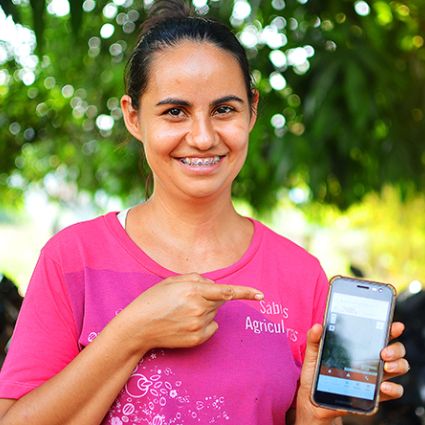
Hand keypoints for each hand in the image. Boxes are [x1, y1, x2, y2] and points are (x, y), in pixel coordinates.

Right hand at [114, 273, 262, 353]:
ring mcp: (199, 325)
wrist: (138, 327)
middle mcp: (200, 308)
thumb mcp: (172, 280)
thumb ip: (197, 278)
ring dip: (205, 310)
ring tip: (182, 311)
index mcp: (194, 290)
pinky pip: (212, 327)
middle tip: (187, 299)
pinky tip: (186, 323)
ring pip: (214, 313)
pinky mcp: (197, 339)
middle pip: (219, 301)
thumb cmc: (153, 300)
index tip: (261, 294)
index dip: (246, 292)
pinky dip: (205, 323)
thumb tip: (213, 286)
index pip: (227, 291)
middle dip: (210, 297)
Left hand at [294, 322, 408, 423]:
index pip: (379, 334)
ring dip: (398, 365)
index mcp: (359, 346)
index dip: (391, 329)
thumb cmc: (316, 373)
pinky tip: (383, 386)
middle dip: (395, 349)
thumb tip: (318, 326)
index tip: (395, 326)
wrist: (315, 401)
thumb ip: (314, 339)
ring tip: (386, 367)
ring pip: (398, 367)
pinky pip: (394, 391)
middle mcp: (371, 359)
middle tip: (384, 352)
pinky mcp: (375, 394)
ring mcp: (375, 376)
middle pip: (395, 350)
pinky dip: (393, 388)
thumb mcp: (313, 354)